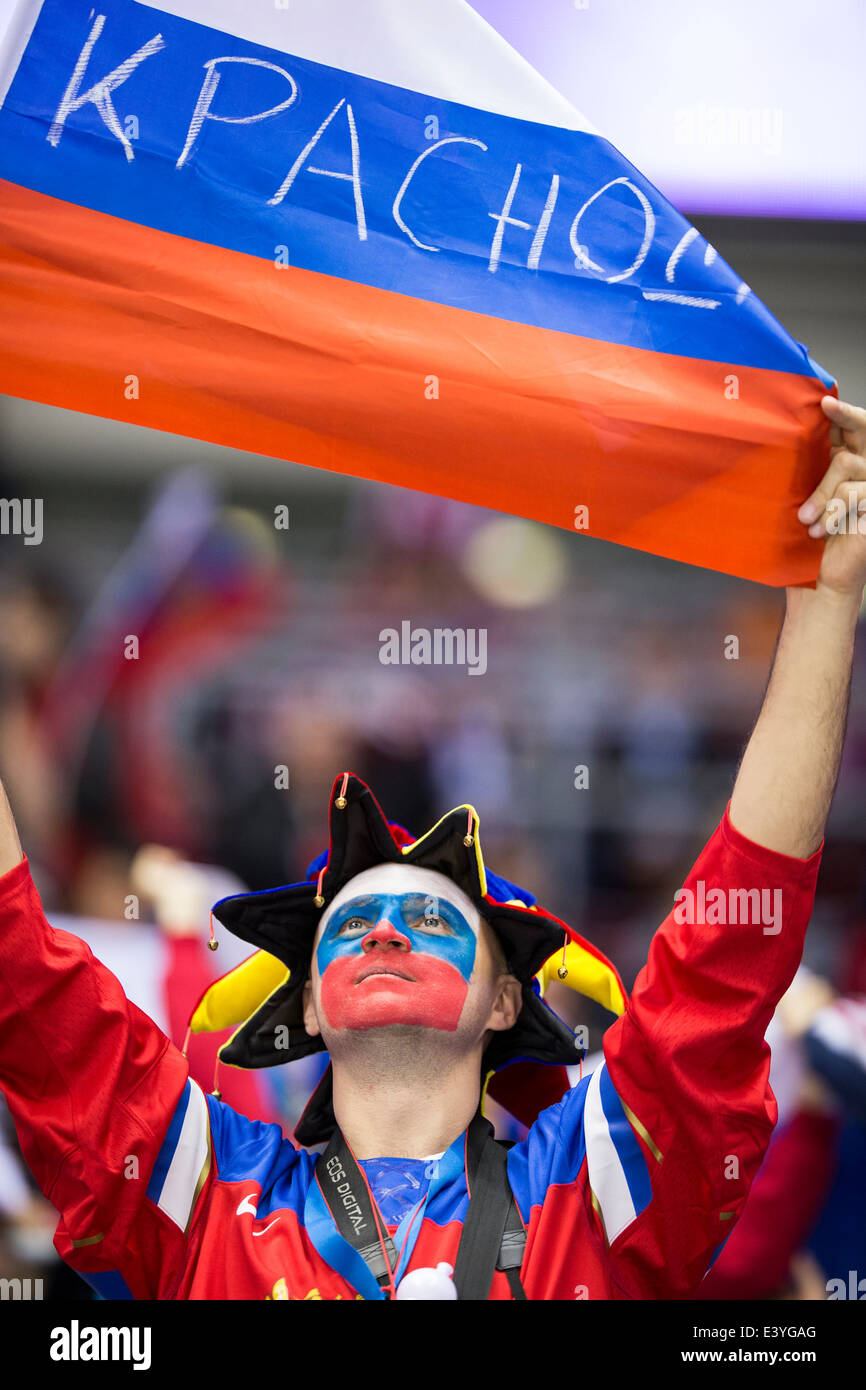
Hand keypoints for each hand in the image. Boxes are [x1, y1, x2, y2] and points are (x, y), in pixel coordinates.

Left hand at [797, 397, 865, 600]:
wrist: (818, 579)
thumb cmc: (805, 540)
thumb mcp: (799, 497)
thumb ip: (802, 469)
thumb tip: (785, 433)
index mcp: (843, 462)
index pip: (848, 427)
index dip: (840, 411)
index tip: (823, 399)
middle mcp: (862, 468)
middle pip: (863, 429)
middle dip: (846, 415)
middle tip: (826, 406)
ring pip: (848, 466)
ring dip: (823, 493)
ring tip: (807, 520)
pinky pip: (857, 493)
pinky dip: (835, 510)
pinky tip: (823, 529)